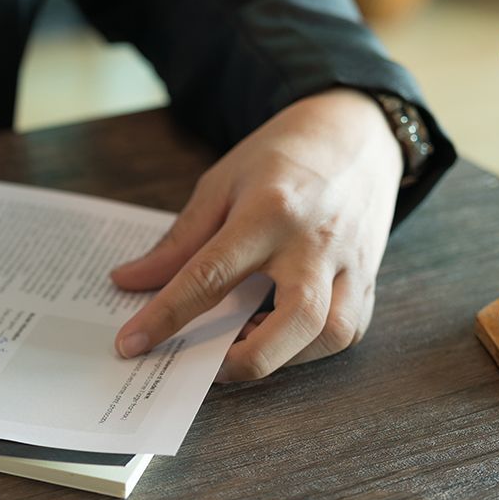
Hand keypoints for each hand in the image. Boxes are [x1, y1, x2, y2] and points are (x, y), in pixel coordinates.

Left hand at [110, 88, 401, 381]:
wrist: (354, 133)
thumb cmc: (280, 157)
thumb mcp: (219, 184)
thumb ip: (178, 241)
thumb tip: (128, 281)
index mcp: (269, 212)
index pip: (210, 276)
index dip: (166, 316)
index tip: (132, 343)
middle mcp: (316, 242)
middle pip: (297, 318)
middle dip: (249, 358)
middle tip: (206, 366)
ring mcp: (352, 263)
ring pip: (332, 332)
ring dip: (285, 357)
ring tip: (241, 348)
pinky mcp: (369, 279)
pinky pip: (349, 329)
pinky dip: (311, 348)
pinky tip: (278, 338)